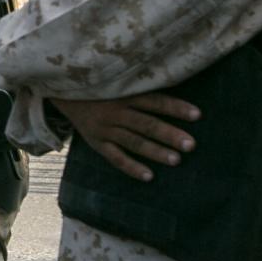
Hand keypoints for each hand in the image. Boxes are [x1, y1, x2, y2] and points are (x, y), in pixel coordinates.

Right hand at [50, 92, 199, 182]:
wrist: (63, 92)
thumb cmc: (100, 88)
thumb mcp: (117, 83)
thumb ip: (139, 90)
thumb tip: (174, 94)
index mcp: (123, 95)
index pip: (154, 101)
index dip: (175, 107)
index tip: (197, 115)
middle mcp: (115, 112)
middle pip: (146, 124)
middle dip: (169, 134)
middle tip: (191, 145)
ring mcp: (105, 129)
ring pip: (133, 142)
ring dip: (155, 151)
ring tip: (176, 160)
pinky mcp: (96, 142)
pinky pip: (115, 157)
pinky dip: (131, 167)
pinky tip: (149, 176)